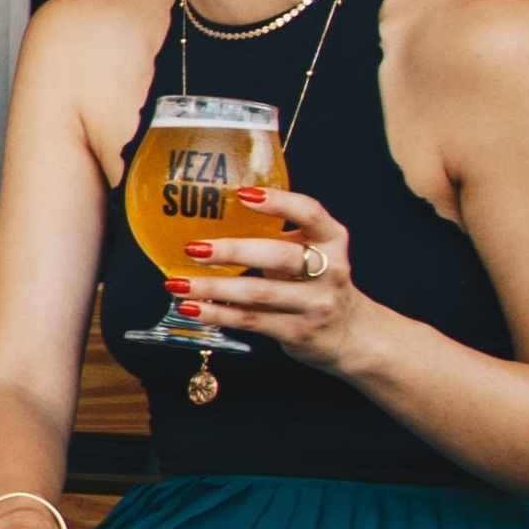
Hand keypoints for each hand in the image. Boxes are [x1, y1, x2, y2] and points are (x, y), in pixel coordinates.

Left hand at [167, 185, 362, 368]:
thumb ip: (278, 233)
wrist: (350, 333)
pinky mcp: (298, 332)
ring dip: (213, 288)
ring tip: (178, 283)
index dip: (278, 202)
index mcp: (332, 240)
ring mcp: (315, 305)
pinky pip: (251, 321)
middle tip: (194, 248)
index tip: (243, 195)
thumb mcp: (311, 250)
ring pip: (258, 294)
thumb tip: (216, 212)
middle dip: (232, 252)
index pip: (310, 213)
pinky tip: (191, 308)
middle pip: (278, 257)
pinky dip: (217, 314)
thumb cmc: (318, 281)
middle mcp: (329, 271)